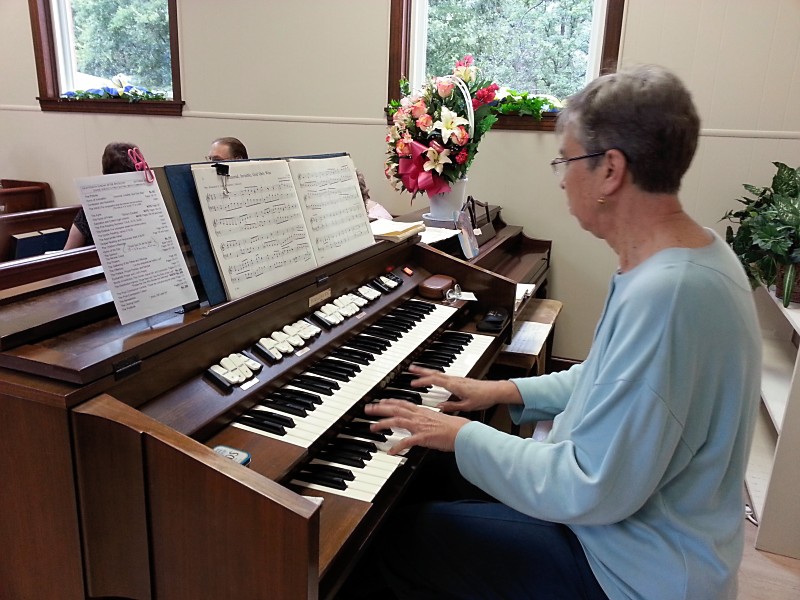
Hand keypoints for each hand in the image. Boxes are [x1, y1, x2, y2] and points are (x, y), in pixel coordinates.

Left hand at [365, 399, 469, 454]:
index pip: (403, 403)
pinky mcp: (423, 437)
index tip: (381, 401)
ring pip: (397, 421)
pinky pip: (407, 442)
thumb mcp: (438, 419)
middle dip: (380, 408)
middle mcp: (419, 416)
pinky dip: (397, 446)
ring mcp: (420, 426)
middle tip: (368, 409)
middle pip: (395, 409)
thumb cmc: (455, 427)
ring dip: (383, 424)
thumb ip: (428, 419)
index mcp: (423, 411)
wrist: (463, 432)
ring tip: (372, 428)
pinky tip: (390, 451)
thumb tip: (424, 422)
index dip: (390, 401)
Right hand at [407, 365, 521, 413]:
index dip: (423, 381)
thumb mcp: (467, 406)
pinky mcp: (459, 379)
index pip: (435, 380)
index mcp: (455, 385)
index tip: (413, 382)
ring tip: (417, 370)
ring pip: (438, 372)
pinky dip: (434, 374)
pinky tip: (432, 377)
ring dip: (427, 371)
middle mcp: (455, 379)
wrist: (495, 390)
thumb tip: (439, 406)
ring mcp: (457, 378)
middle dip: (422, 370)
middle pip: (435, 372)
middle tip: (410, 368)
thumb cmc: (483, 398)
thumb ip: (451, 406)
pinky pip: (443, 375)